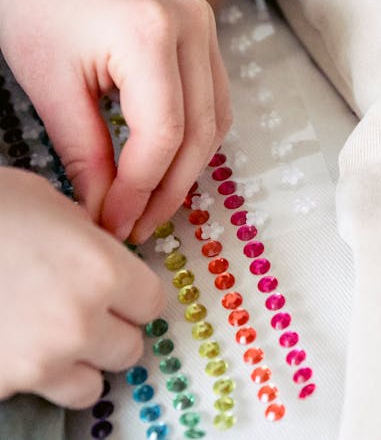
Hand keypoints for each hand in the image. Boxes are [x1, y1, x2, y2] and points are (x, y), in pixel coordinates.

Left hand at [0, 0, 230, 241]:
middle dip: (169, 187)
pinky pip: (214, 95)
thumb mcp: (52, 90)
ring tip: (150, 203)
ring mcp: (206, 21)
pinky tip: (162, 162)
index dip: (140, 188)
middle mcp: (193, 24)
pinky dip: (193, 135)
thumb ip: (86, 155)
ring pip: (217, 116)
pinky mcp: (205, 25)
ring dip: (188, 167)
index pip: (163, 132)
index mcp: (150, 34)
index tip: (112, 222)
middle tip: (136, 225)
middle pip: (201, 129)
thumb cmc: (32, 8)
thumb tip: (107, 212)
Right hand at [0, 167, 164, 408]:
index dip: (134, 296)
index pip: (152, 303)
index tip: (119, 292)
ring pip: (88, 386)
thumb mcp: (46, 201)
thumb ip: (87, 234)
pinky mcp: (1, 384)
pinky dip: (24, 375)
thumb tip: (100, 247)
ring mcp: (38, 361)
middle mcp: (79, 322)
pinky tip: (8, 342)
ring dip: (76, 366)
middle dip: (110, 333)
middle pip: (128, 350)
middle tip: (81, 315)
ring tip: (48, 338)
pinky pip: (33, 392)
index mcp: (102, 271)